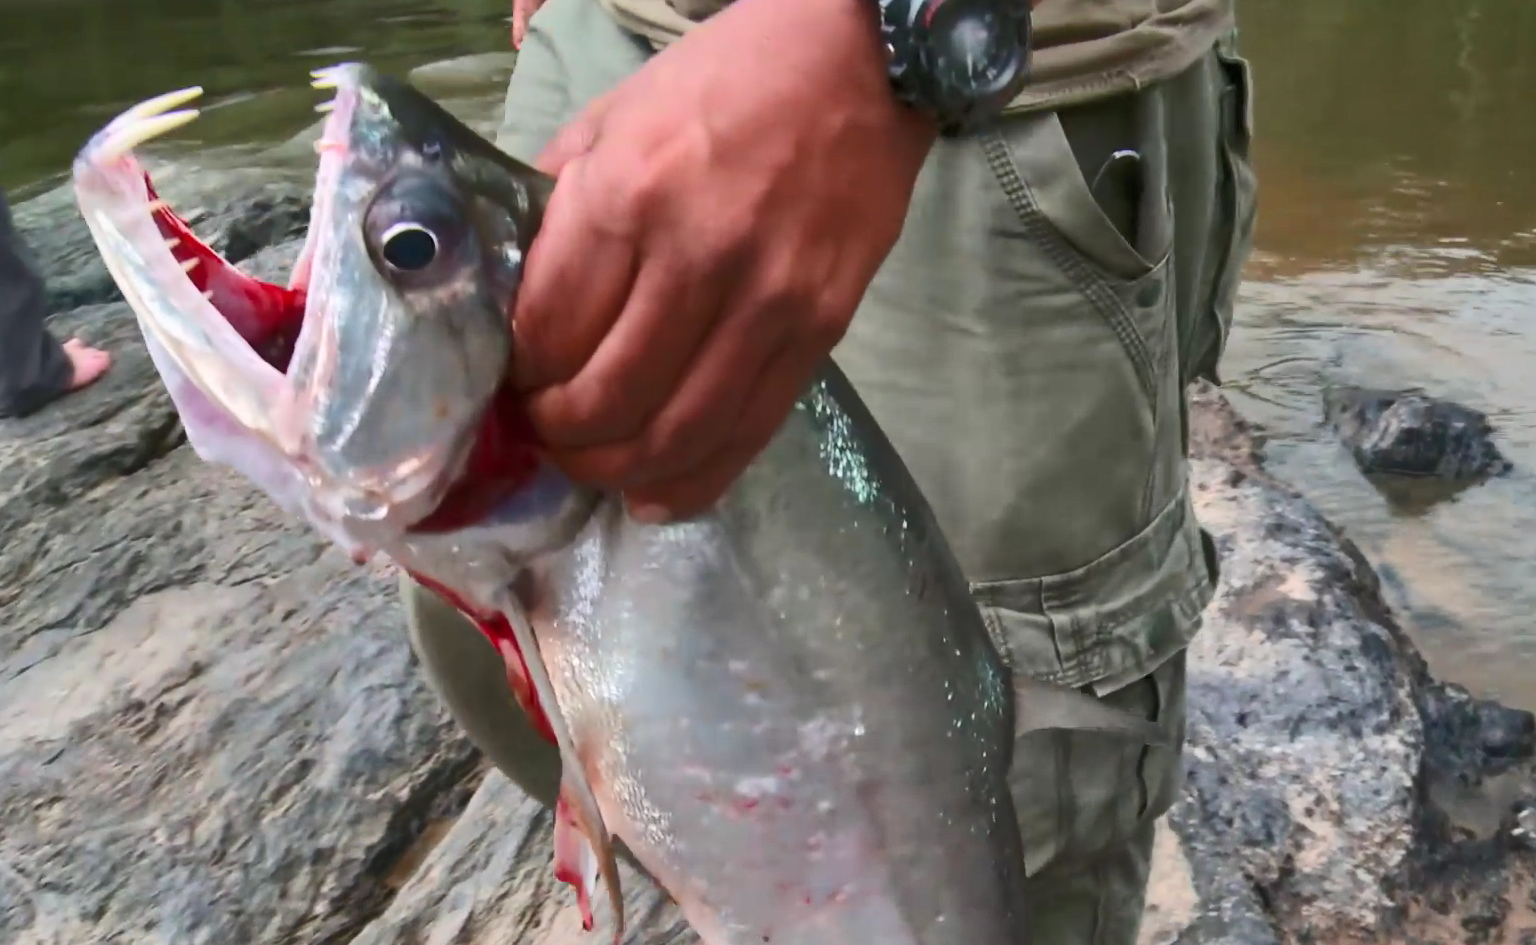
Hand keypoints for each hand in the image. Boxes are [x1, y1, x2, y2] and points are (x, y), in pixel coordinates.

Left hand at [512, 0, 936, 522]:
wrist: (860, 65)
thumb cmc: (722, 82)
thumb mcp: (611, 117)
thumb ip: (555, 206)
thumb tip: (512, 301)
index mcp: (628, 194)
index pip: (549, 332)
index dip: (520, 377)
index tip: (516, 381)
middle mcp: (696, 257)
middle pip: (606, 399)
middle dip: (560, 437)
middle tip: (547, 433)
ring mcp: (768, 302)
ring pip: (675, 434)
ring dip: (617, 470)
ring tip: (594, 463)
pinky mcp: (820, 332)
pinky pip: (748, 433)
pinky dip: (693, 482)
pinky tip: (655, 494)